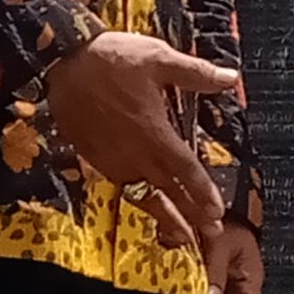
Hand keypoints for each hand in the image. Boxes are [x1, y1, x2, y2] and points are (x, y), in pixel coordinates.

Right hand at [43, 34, 239, 247]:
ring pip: (141, 194)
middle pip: (165, 191)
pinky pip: (121, 184)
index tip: (217, 212)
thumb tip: (231, 78)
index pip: (184, 169)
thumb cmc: (113, 58)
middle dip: (190, 215)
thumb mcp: (160, 58)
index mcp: (153, 131)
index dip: (201, 192)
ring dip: (164, 214)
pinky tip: (148, 203)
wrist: (62, 60)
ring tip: (182, 235)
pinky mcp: (93, 155)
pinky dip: (139, 199)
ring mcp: (111, 156)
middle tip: (210, 235)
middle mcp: (132, 151)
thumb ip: (197, 73)